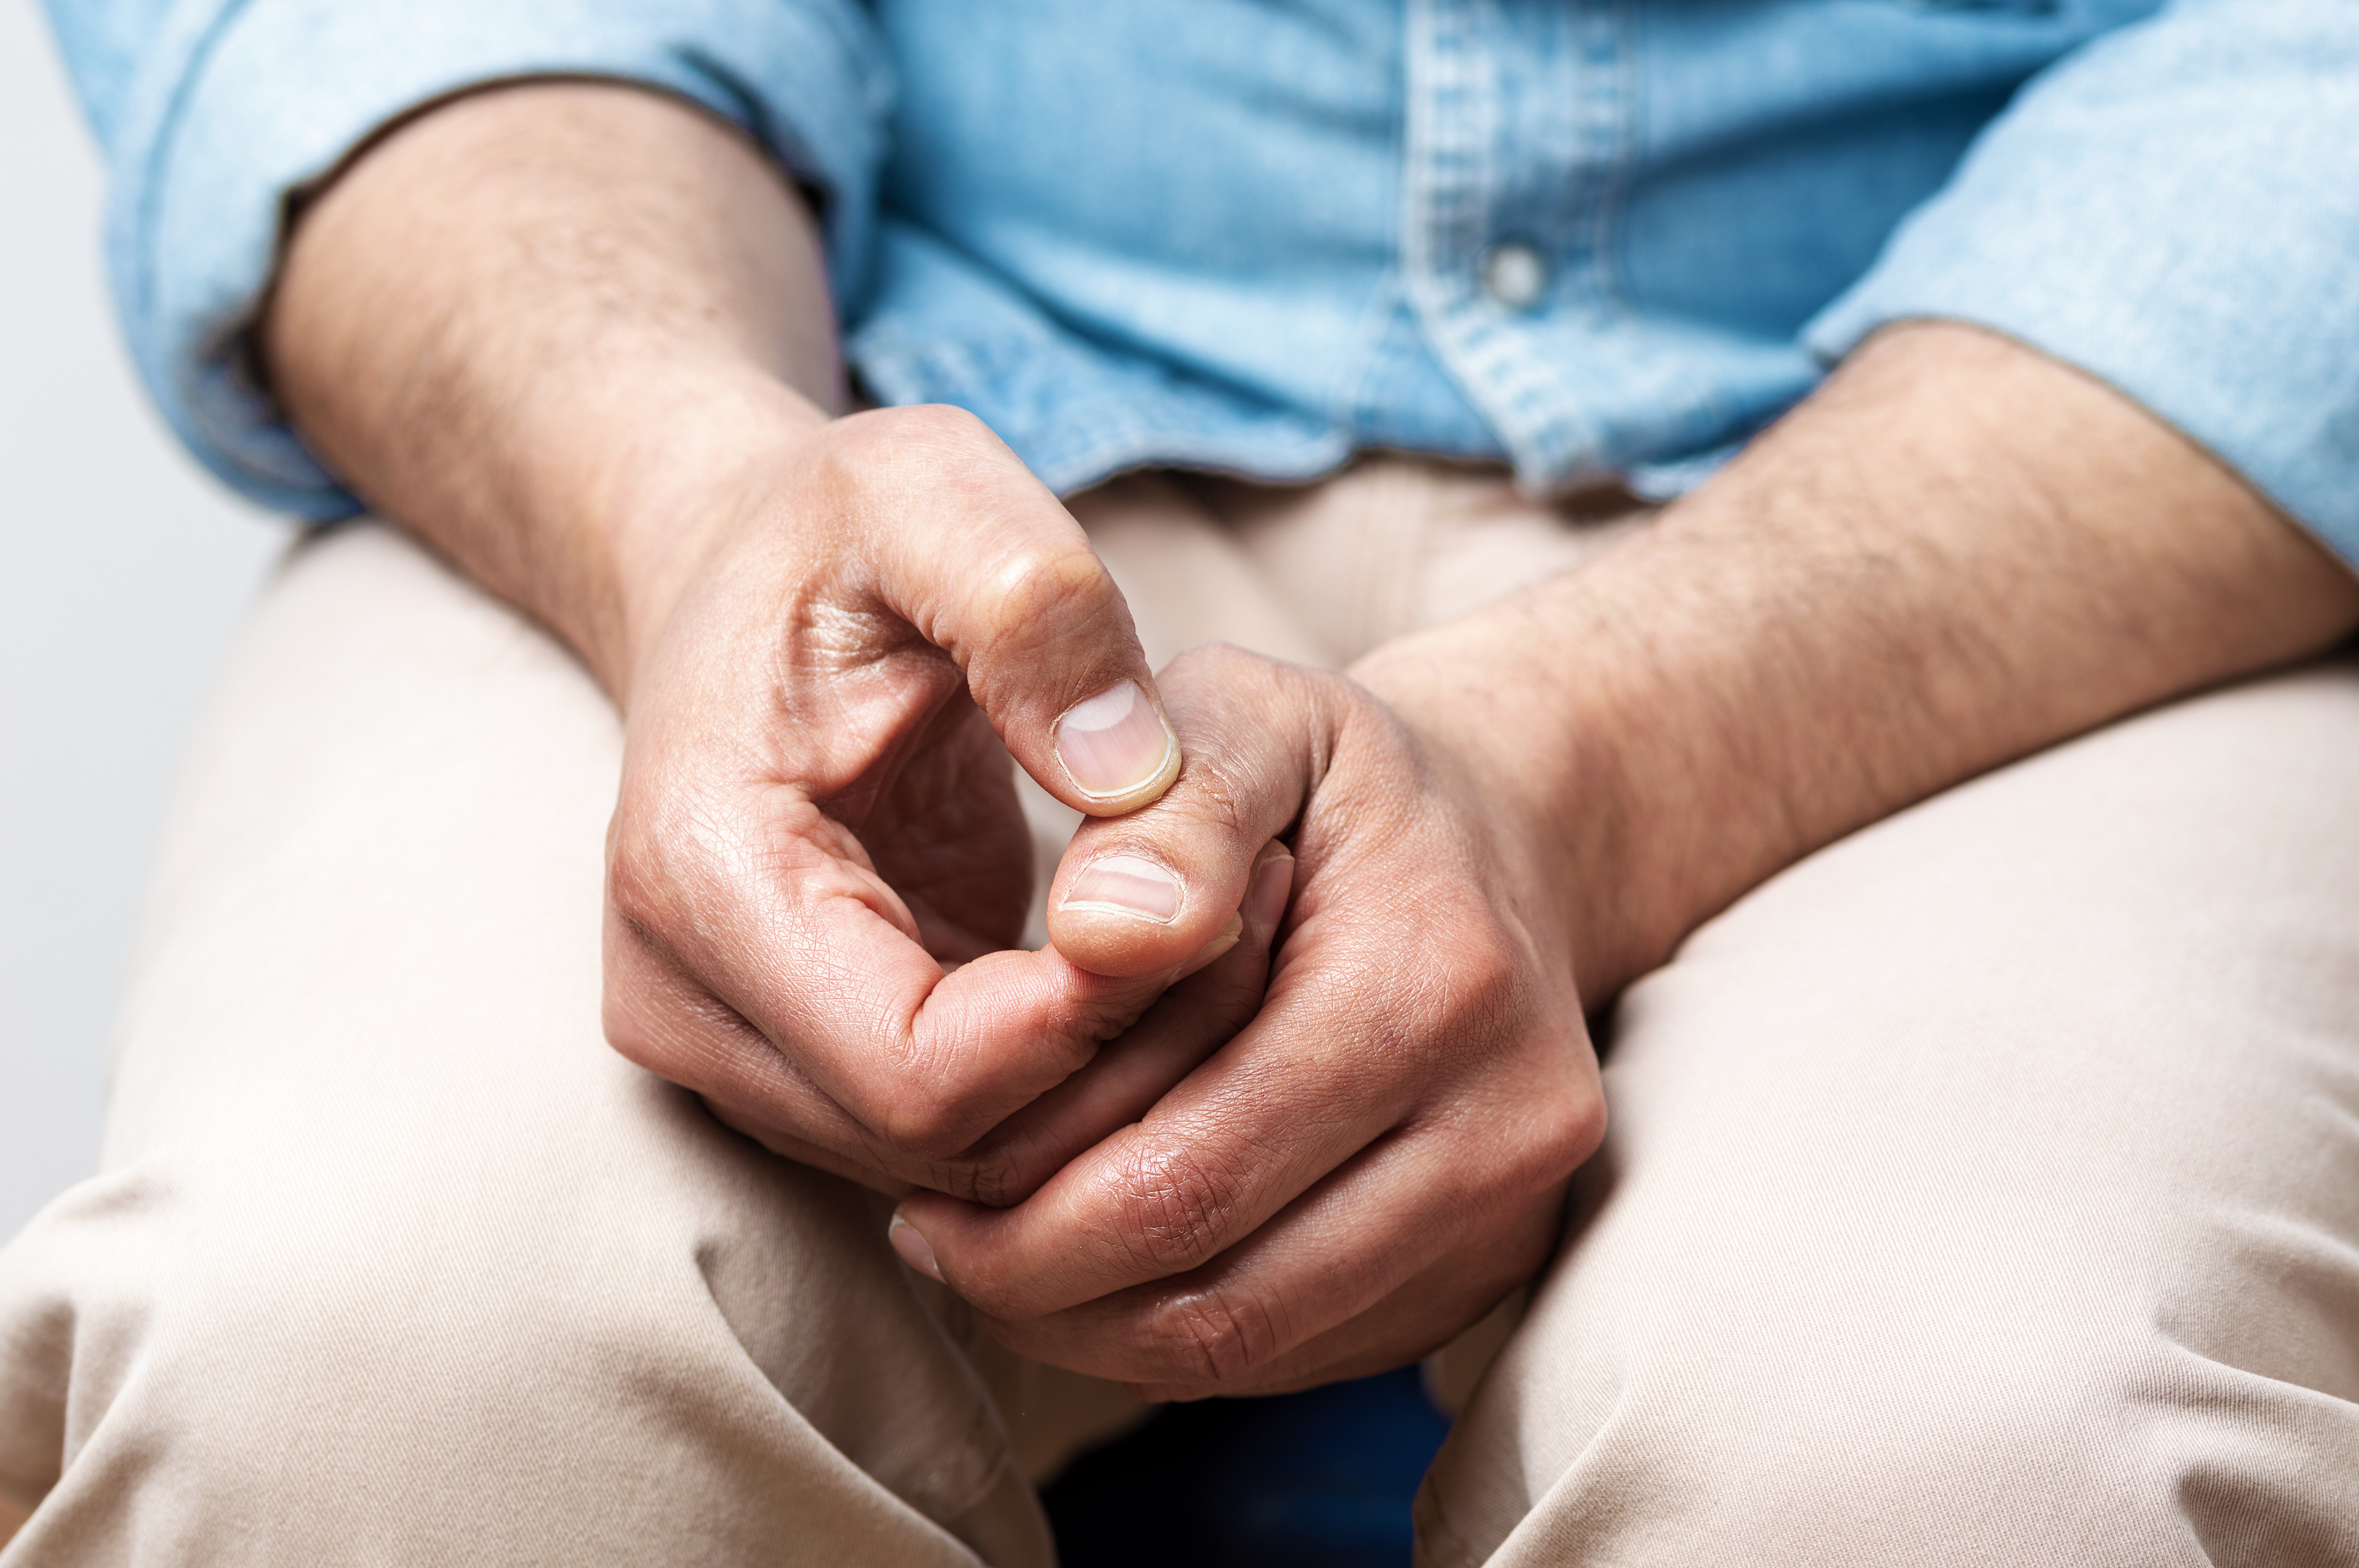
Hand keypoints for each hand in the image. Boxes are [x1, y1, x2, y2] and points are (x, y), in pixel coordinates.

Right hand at [600, 404, 1273, 1197]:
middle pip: (949, 1152)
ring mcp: (733, 1056)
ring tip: (1217, 922)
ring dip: (1113, 1082)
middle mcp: (685, 1004)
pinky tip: (1155, 960)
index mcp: (700, 877)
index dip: (1088, 1024)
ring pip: (967, 1174)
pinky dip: (1077, 1079)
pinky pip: (968, 1140)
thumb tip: (1138, 783)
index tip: (1211, 894)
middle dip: (1122, 1063)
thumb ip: (1032, 606)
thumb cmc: (832, 532)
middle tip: (1252, 909)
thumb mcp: (930, 490)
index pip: (917, 1075)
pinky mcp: (798, 1071)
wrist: (733, 579)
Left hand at [892, 643, 1606, 1396]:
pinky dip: (1178, 1329)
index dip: (1022, 1211)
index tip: (915, 1181)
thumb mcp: (1247, 716)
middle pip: (1217, 1297)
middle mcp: (1506, 1123)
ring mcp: (1511, 1212)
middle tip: (931, 1241)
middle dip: (1039, 1290)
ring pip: (1254, 1348)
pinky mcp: (1492, 1267)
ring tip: (990, 1258)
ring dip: (1095, 1329)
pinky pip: (1303, 1353)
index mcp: (1437, 987)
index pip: (1186, 1177)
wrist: (1501, 833)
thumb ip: (1169, 811)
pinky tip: (1100, 1257)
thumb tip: (1097, 939)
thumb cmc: (1332, 780)